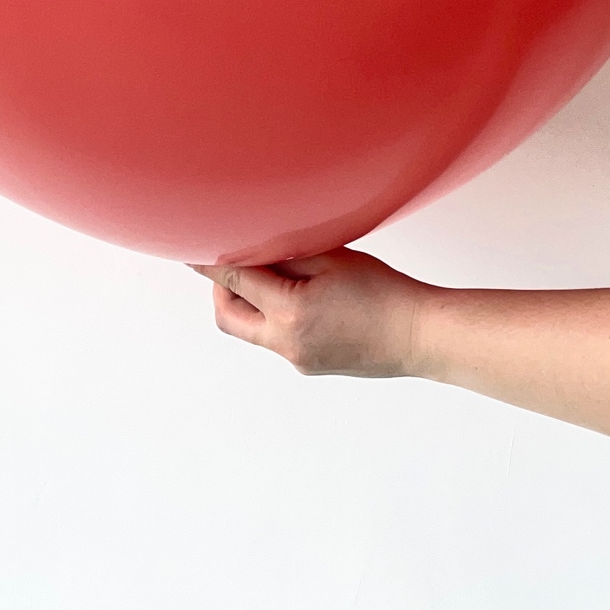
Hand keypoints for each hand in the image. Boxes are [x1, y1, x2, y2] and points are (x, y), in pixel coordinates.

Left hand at [190, 247, 430, 378]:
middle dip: (221, 290)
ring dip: (249, 305)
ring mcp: (297, 359)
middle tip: (233, 262)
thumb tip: (250, 244)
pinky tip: (301, 298)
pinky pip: (277, 340)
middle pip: (228, 318)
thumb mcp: (333, 258)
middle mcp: (286, 342)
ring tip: (271, 276)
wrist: (419, 335)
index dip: (209, 262)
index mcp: (290, 311)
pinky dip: (275, 317)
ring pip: (252, 331)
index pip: (234, 281)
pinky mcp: (310, 366)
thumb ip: (286, 252)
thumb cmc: (384, 291)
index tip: (190, 247)